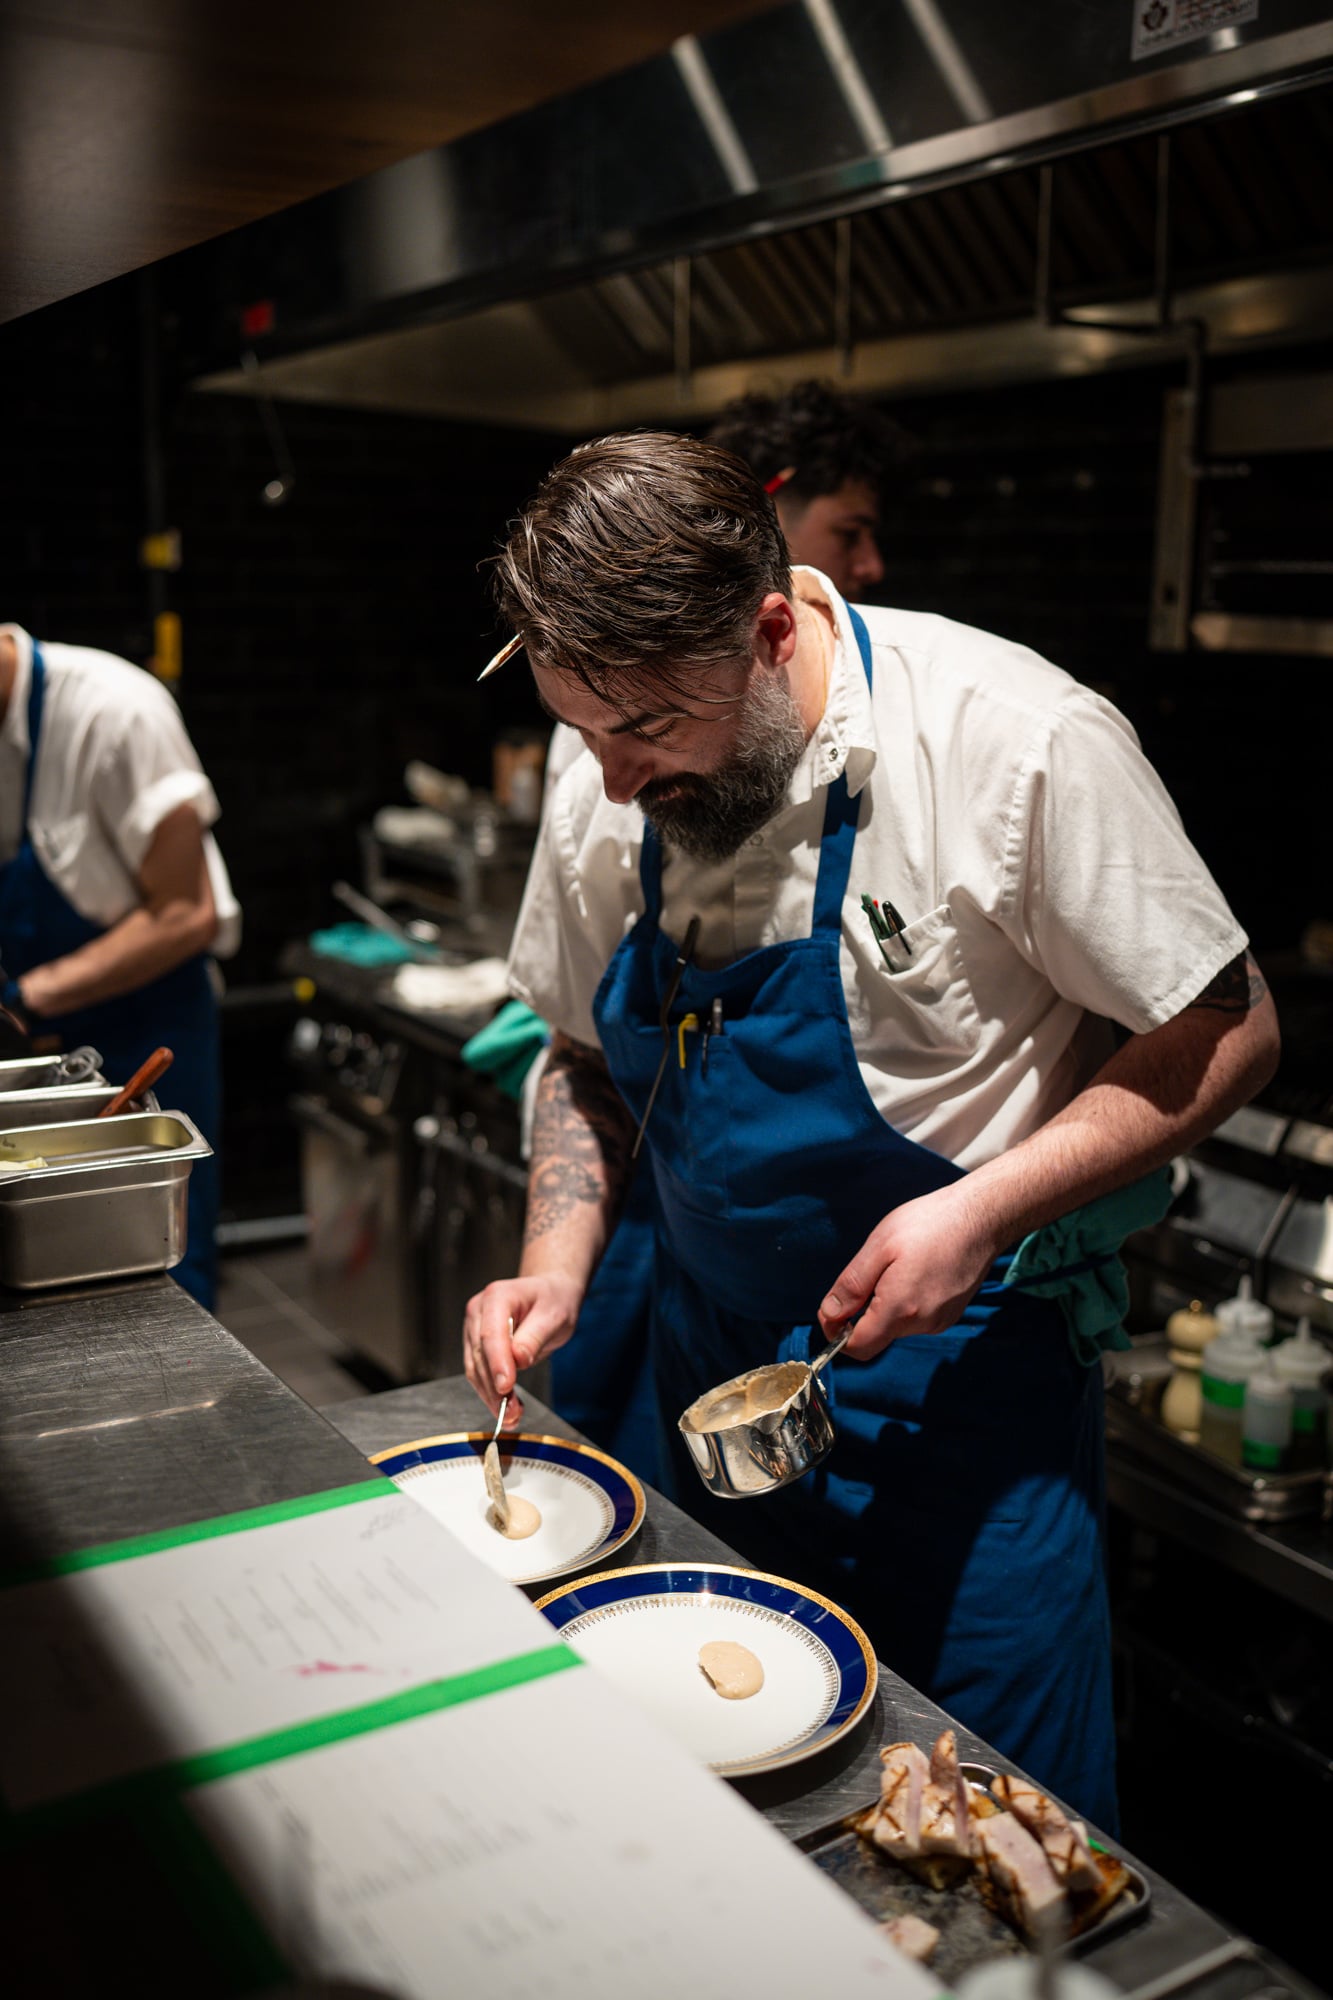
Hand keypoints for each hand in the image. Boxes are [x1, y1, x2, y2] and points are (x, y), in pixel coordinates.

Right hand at [463, 1271, 584, 1425]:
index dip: (497, 1363)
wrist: (549, 1295)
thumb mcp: (554, 1316)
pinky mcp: (476, 1345)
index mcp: (497, 1296)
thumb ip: (535, 1337)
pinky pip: (479, 1372)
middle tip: (513, 1413)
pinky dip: (490, 1393)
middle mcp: (479, 1311)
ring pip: (476, 1368)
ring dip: (491, 1396)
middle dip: (495, 1388)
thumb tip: (518, 1360)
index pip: (491, 1334)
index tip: (506, 1387)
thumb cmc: (553, 1301)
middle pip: (480, 1355)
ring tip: (511, 1417)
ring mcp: (474, 1328)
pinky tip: (506, 1408)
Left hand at [818, 1182, 1002, 1360]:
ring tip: (898, 1266)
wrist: (982, 1216)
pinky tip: (915, 1271)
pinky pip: (916, 1318)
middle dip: (861, 1313)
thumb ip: (851, 1286)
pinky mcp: (951, 1313)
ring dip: (885, 1304)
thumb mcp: (879, 1246)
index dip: (836, 1334)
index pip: (858, 1348)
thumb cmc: (930, 1224)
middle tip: (870, 1271)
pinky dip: (905, 1302)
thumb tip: (829, 1314)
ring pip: (896, 1326)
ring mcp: (940, 1321)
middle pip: (876, 1336)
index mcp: (900, 1310)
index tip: (833, 1308)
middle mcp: (922, 1324)